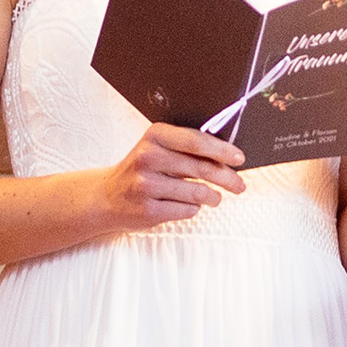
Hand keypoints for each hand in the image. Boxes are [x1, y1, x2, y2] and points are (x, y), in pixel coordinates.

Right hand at [89, 122, 245, 232]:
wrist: (106, 197)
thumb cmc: (140, 170)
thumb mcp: (157, 148)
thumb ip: (185, 148)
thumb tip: (226, 157)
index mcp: (155, 136)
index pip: (196, 141)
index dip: (222, 150)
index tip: (239, 158)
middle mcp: (148, 158)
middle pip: (201, 168)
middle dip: (227, 178)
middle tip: (239, 185)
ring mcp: (146, 185)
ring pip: (198, 192)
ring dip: (213, 197)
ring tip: (215, 198)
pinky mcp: (148, 210)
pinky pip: (187, 210)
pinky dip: (193, 208)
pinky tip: (189, 205)